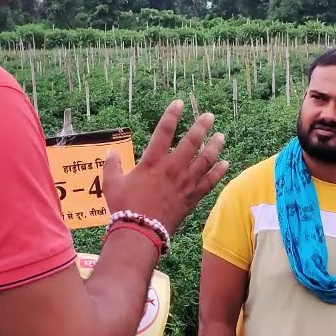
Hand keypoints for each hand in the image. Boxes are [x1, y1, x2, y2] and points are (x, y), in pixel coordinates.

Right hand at [101, 100, 227, 236]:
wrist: (140, 232)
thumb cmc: (124, 207)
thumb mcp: (112, 184)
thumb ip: (112, 166)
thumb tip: (110, 153)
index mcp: (152, 161)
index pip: (164, 131)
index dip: (172, 115)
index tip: (179, 103)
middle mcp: (172, 168)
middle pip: (192, 142)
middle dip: (201, 126)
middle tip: (209, 116)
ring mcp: (184, 183)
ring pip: (205, 160)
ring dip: (214, 146)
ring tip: (221, 136)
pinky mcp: (192, 198)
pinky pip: (209, 182)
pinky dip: (218, 172)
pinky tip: (225, 163)